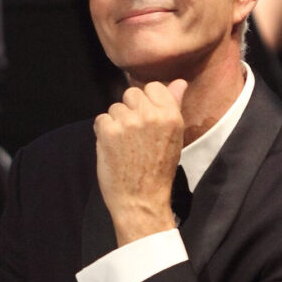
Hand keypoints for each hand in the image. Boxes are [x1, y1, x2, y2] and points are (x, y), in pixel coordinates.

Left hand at [93, 80, 187, 245]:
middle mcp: (150, 115)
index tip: (146, 119)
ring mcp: (128, 122)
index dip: (147, 101)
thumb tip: (180, 81)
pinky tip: (113, 148)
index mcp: (170, 115)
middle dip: (130, 110)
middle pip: (131, 93)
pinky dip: (103, 133)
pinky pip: (101, 119)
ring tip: (125, 144)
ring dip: (116, 122)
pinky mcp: (108, 131)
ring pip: (115, 107)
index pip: (153, 87)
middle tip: (135, 135)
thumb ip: (174, 106)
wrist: (141, 200)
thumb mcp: (174, 137)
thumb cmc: (159, 170)